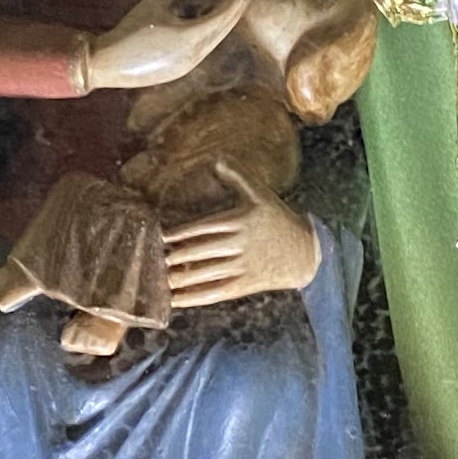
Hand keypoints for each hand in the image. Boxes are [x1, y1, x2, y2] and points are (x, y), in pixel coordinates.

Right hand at [83, 0, 250, 91]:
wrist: (109, 64)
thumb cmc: (129, 34)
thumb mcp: (149, 6)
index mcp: (191, 38)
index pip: (223, 16)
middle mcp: (195, 54)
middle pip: (224, 29)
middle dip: (237, 8)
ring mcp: (188, 64)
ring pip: (215, 40)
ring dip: (225, 22)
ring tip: (233, 5)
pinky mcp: (180, 69)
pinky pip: (204, 48)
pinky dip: (212, 33)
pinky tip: (209, 26)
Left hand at [160, 167, 320, 310]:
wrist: (304, 252)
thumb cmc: (277, 219)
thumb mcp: (261, 195)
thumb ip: (237, 177)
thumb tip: (216, 159)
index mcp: (240, 221)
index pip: (203, 228)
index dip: (179, 233)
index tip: (160, 236)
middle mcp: (240, 245)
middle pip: (200, 252)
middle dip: (174, 256)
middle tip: (153, 258)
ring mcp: (242, 267)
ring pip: (204, 275)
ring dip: (179, 278)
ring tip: (159, 279)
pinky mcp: (243, 286)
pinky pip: (214, 293)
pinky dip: (193, 298)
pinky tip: (175, 299)